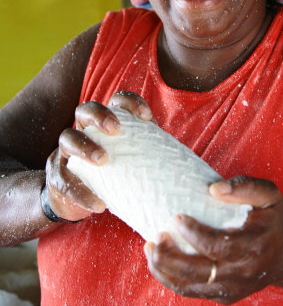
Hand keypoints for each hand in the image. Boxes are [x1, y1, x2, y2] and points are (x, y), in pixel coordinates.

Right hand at [45, 91, 153, 221]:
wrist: (80, 200)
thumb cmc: (117, 176)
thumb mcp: (135, 162)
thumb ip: (156, 160)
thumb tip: (202, 178)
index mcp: (106, 123)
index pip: (116, 100)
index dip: (130, 103)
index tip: (147, 117)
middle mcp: (84, 130)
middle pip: (86, 109)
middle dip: (100, 115)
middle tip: (115, 129)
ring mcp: (66, 152)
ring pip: (68, 137)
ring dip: (85, 146)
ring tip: (103, 160)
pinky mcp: (56, 176)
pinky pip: (64, 180)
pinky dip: (81, 192)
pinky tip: (99, 204)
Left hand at [144, 176, 282, 303]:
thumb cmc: (273, 220)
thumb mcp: (270, 195)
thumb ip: (245, 186)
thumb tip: (213, 189)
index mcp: (254, 246)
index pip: (217, 246)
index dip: (193, 234)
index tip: (176, 218)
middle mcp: (242, 272)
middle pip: (198, 271)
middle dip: (170, 257)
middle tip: (154, 238)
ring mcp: (233, 288)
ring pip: (190, 287)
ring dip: (165, 270)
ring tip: (149, 249)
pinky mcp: (225, 297)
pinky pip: (192, 292)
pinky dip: (171, 280)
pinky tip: (159, 263)